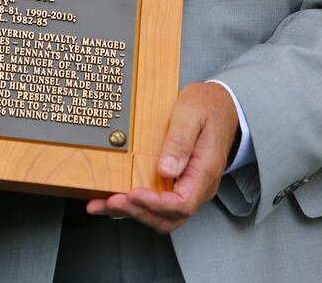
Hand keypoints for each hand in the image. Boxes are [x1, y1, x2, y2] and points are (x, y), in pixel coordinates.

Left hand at [87, 82, 237, 232]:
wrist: (219, 104)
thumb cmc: (207, 106)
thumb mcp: (192, 114)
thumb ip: (180, 141)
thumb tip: (165, 170)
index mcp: (205, 172)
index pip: (182, 204)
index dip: (154, 204)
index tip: (131, 194)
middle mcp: (197, 186)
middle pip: (168, 217)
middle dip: (138, 212)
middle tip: (111, 201)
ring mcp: (187, 186)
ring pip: (161, 215)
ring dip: (132, 213)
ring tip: (102, 205)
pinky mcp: (176, 182)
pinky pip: (157, 202)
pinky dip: (134, 204)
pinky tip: (113, 199)